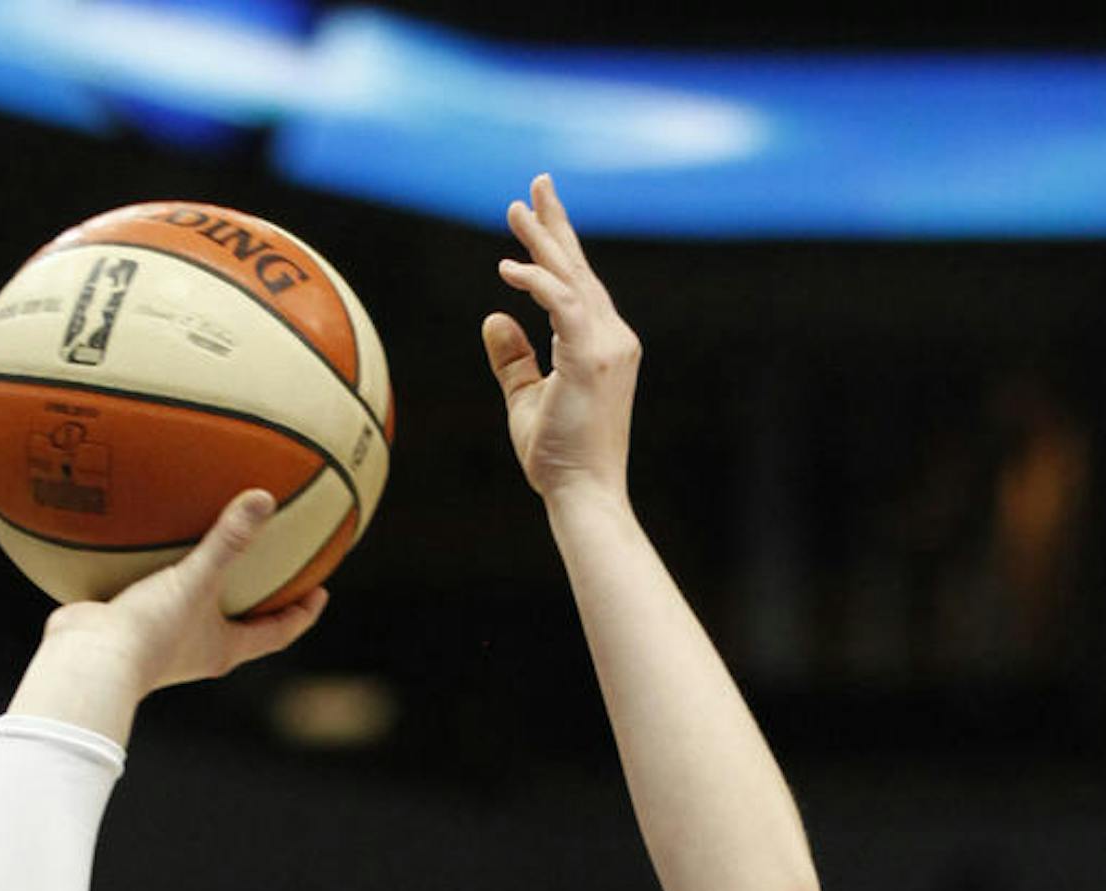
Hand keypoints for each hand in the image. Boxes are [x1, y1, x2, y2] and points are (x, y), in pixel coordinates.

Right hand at [23, 492, 327, 733]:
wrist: (87, 661)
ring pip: (196, 609)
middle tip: (278, 565)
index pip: (276, 634)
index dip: (302, 614)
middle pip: (242, 624)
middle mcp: (197, 649)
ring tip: (215, 546)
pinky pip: (154, 593)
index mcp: (222, 649)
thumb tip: (264, 498)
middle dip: (260, 598)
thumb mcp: (195, 580)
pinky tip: (152, 540)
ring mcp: (163, 641)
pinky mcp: (132, 627)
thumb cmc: (150, 631)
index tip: (319, 591)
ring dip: (208, 584)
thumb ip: (229, 541)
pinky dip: (160, 570)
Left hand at [483, 172, 640, 509]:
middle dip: (556, 223)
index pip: (578, 283)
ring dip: (543, 241)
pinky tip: (508, 270)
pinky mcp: (592, 357)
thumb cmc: (558, 457)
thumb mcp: (527, 399)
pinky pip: (562, 304)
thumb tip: (493, 317)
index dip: (558, 245)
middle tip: (537, 182)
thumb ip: (512, 358)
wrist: (584, 494)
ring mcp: (608, 344)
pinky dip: (537, 282)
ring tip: (515, 209)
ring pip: (571, 278)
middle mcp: (612, 335)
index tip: (537, 211)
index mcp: (601, 342)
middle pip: (580, 267)